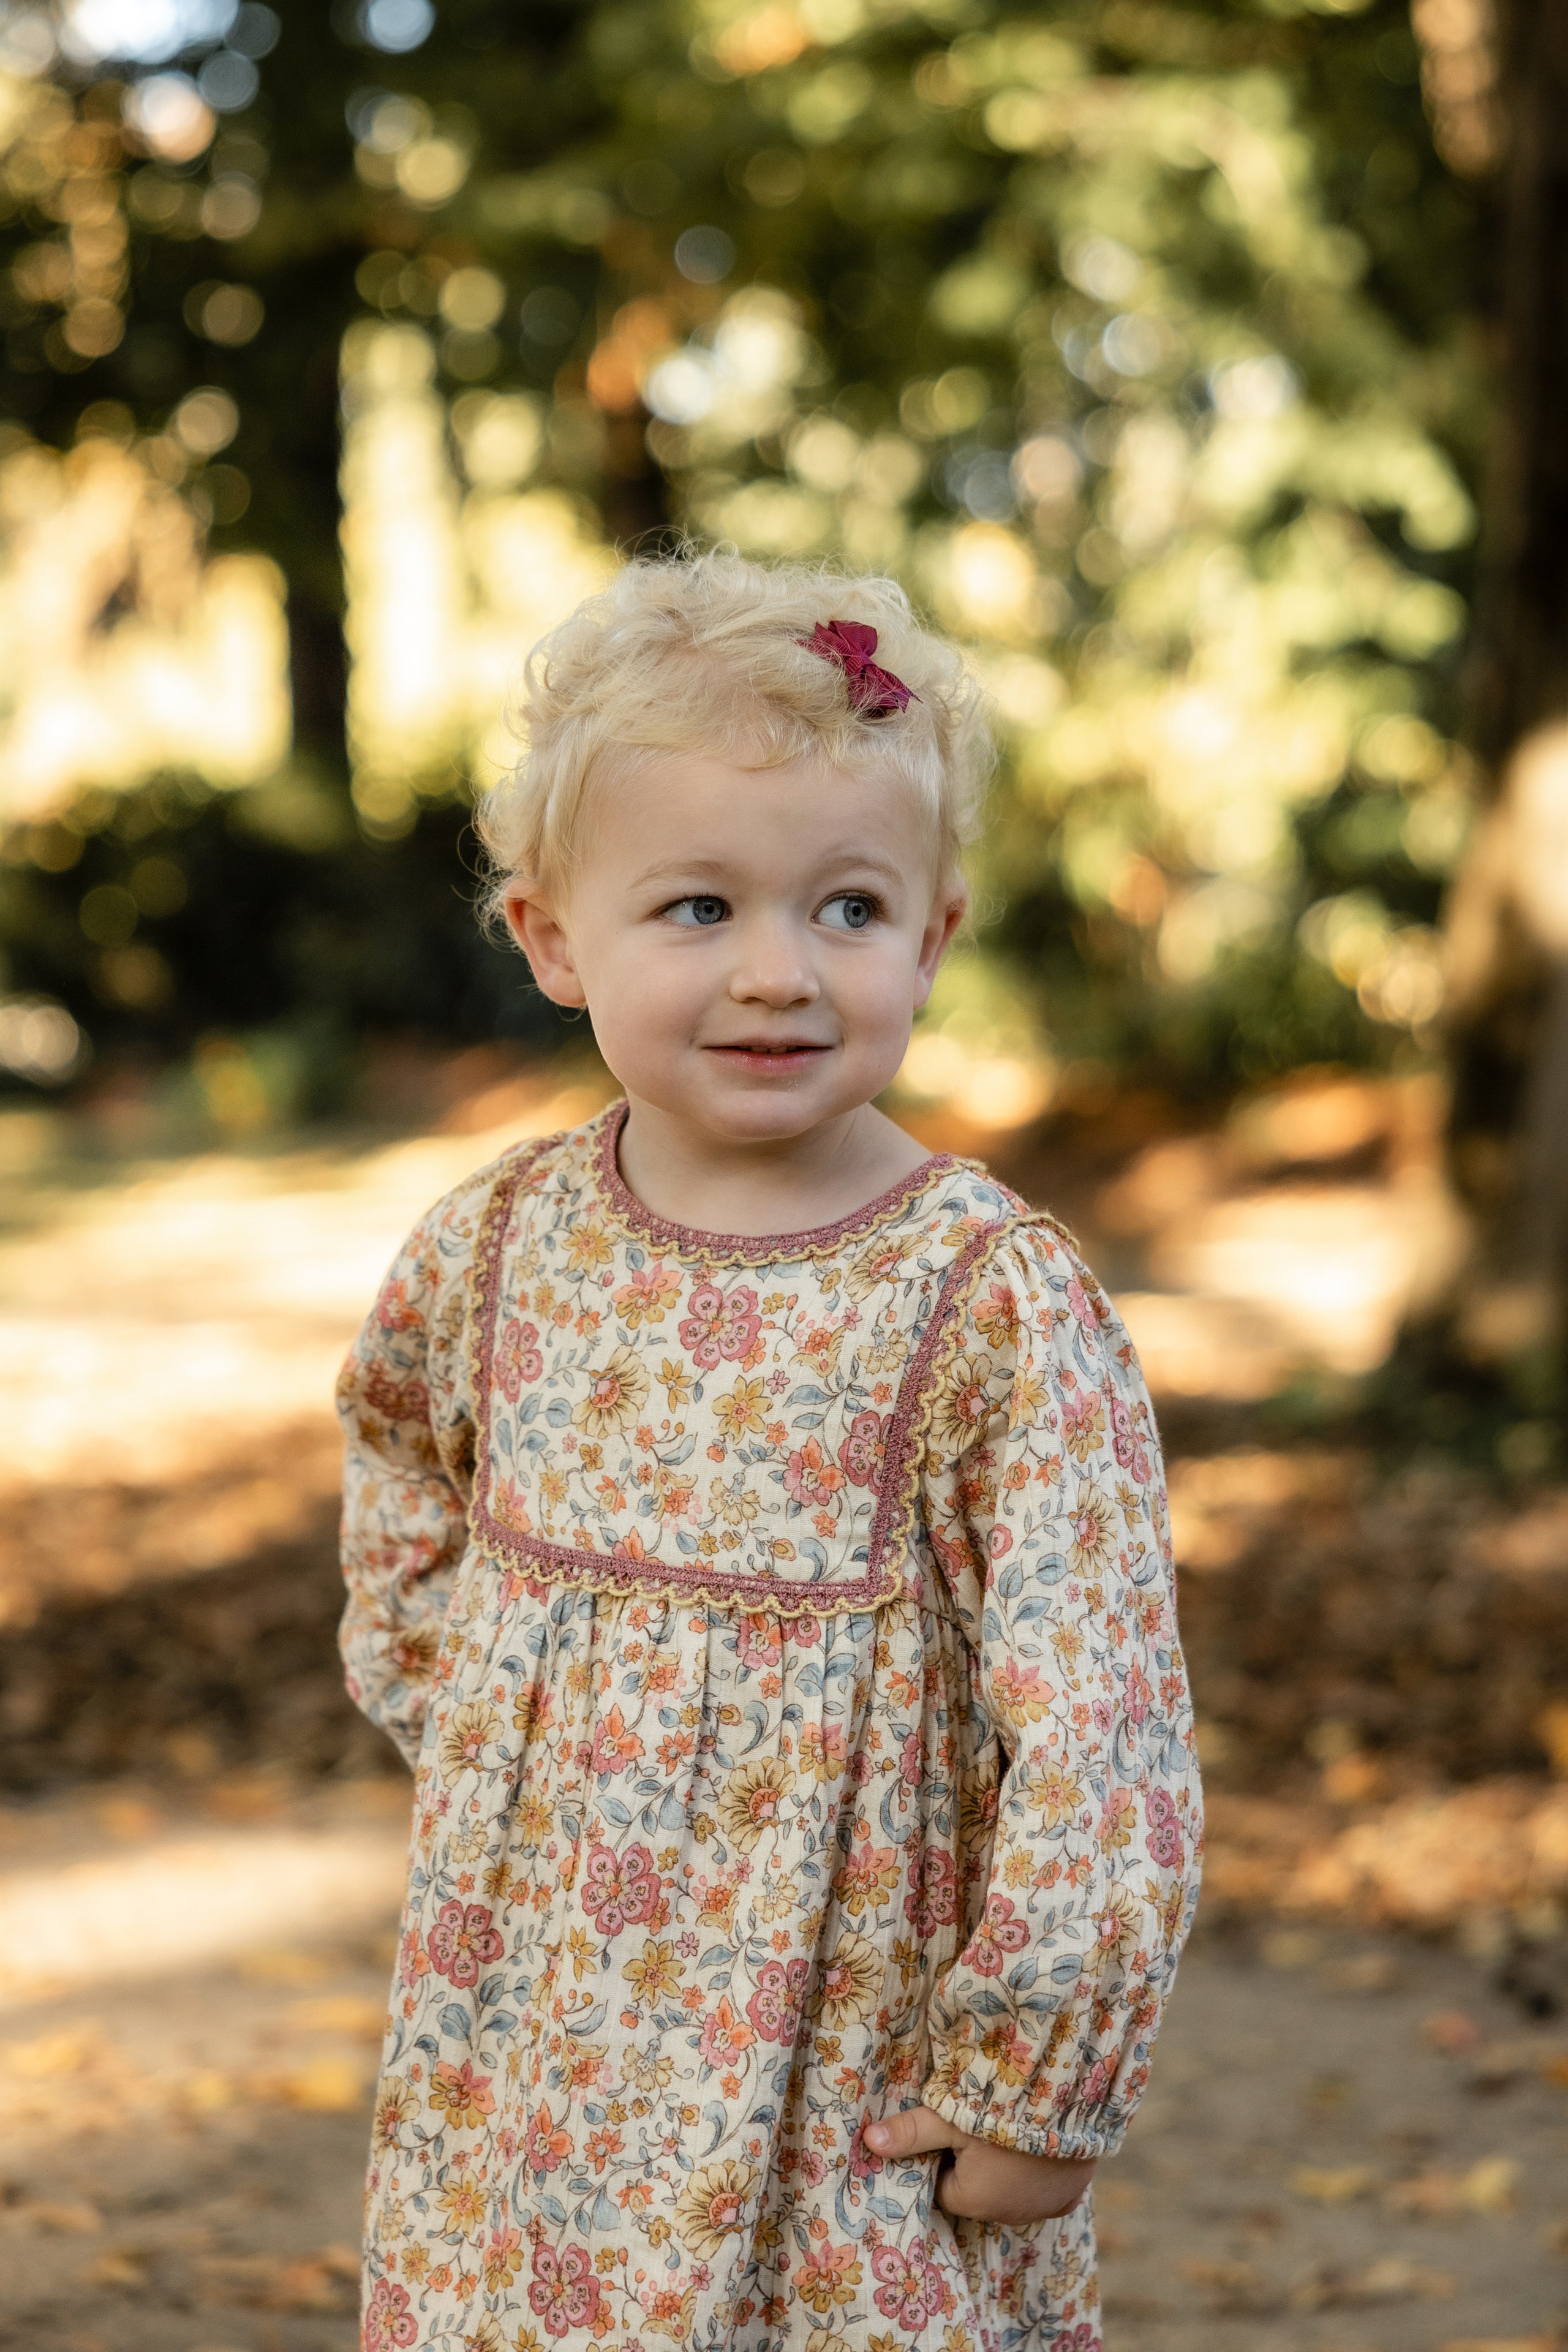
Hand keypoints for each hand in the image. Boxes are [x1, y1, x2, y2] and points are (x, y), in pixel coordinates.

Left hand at [864, 2106, 1096, 2228]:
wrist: (1069, 2103)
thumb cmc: (1002, 2110)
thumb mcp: (950, 2116)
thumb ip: (910, 2131)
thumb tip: (867, 2142)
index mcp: (973, 2201)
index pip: (944, 2185)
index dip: (943, 2156)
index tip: (951, 2128)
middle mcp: (1008, 2215)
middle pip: (976, 2190)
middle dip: (974, 2164)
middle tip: (981, 2122)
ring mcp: (1043, 2208)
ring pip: (1010, 2190)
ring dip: (1007, 2168)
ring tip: (1009, 2127)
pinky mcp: (1070, 2195)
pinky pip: (1044, 2190)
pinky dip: (1039, 2172)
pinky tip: (1037, 2143)